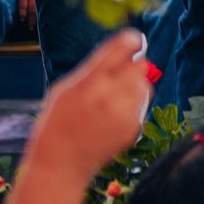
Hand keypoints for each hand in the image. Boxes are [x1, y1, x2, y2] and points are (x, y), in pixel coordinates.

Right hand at [24, 29, 153, 181]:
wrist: (61, 164)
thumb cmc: (58, 121)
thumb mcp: (64, 89)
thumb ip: (93, 69)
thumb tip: (123, 49)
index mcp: (89, 82)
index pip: (122, 48)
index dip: (131, 41)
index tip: (133, 40)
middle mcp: (109, 96)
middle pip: (141, 66)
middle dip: (133, 66)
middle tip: (121, 74)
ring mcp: (123, 113)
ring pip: (145, 85)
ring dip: (135, 86)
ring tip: (114, 98)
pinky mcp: (133, 128)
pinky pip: (142, 106)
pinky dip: (132, 107)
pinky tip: (112, 117)